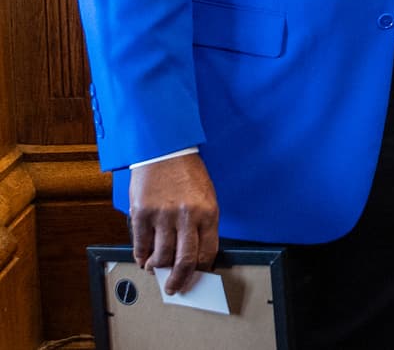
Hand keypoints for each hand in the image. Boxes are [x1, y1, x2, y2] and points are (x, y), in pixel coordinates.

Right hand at [129, 152, 219, 293]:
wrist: (164, 150)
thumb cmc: (187, 174)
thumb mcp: (206, 197)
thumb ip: (202, 224)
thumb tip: (195, 254)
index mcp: (208, 212)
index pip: (207, 252)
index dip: (201, 269)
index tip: (196, 277)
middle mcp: (186, 215)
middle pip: (184, 260)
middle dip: (179, 280)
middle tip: (174, 288)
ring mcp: (163, 215)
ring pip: (161, 256)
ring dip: (157, 268)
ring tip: (156, 269)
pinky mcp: (141, 214)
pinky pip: (141, 245)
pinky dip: (141, 257)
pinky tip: (143, 258)